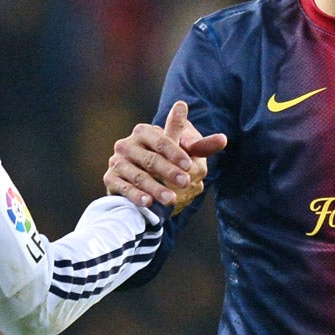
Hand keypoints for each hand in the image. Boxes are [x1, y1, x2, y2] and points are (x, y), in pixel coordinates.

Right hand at [104, 100, 226, 212]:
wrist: (138, 178)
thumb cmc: (165, 159)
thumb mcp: (182, 151)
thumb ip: (200, 147)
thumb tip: (224, 139)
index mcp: (144, 131)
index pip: (161, 140)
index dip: (175, 153)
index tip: (188, 165)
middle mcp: (127, 144)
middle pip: (150, 159)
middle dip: (168, 172)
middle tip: (185, 182)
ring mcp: (116, 161)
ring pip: (138, 176)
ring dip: (155, 188)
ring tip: (171, 199)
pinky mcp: (110, 178)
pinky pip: (122, 188)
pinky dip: (135, 195)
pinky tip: (148, 203)